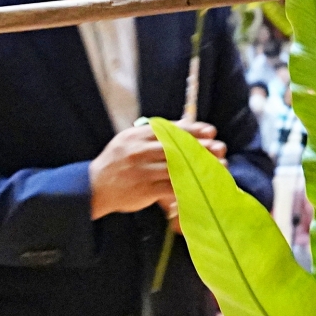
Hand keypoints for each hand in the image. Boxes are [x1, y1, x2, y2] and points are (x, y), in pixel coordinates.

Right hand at [88, 119, 225, 219]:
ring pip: (178, 166)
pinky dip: (189, 185)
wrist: (94, 187)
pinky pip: (172, 186)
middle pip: (177, 146)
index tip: (211, 130)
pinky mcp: (145, 189)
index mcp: (136, 136)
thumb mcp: (129, 141)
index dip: (193, 129)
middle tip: (221, 148)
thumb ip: (152, 135)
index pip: (170, 129)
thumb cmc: (115, 163)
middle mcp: (139, 150)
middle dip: (202, 147)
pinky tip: (202, 184)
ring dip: (200, 167)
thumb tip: (182, 127)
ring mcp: (142, 170)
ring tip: (219, 167)